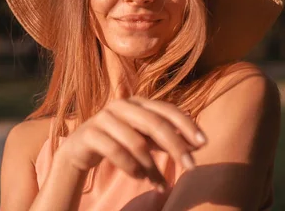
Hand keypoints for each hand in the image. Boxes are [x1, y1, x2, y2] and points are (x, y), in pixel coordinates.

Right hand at [53, 97, 206, 190]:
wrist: (80, 148)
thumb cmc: (119, 141)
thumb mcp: (144, 138)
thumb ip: (166, 137)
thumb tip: (197, 143)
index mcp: (137, 102)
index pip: (167, 109)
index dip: (187, 125)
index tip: (204, 143)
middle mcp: (121, 105)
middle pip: (154, 123)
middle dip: (176, 146)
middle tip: (192, 166)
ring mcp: (104, 117)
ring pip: (136, 141)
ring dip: (152, 165)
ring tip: (159, 182)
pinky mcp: (90, 133)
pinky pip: (116, 151)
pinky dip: (131, 167)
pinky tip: (139, 177)